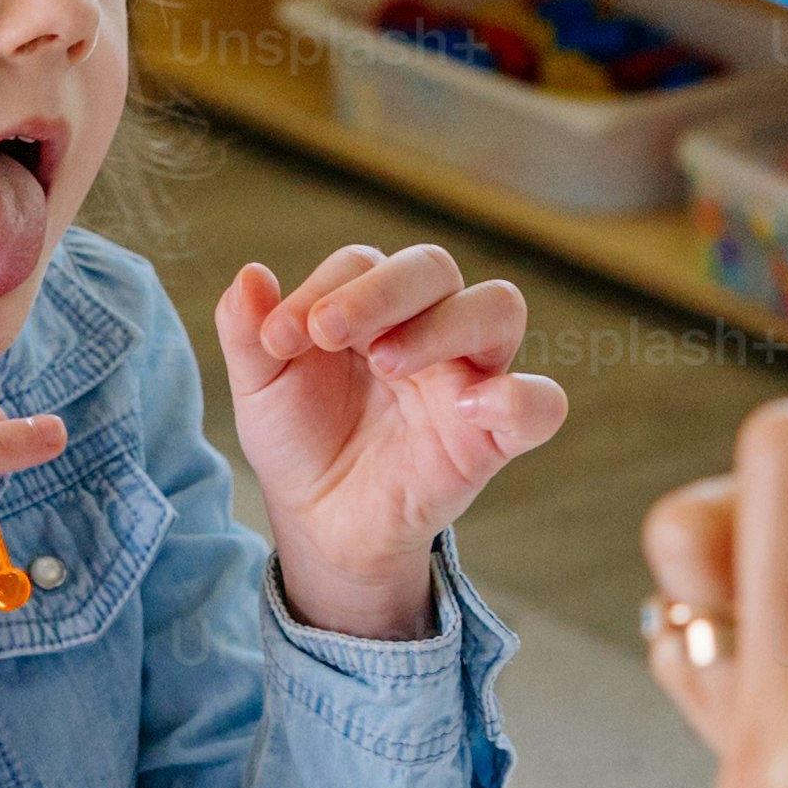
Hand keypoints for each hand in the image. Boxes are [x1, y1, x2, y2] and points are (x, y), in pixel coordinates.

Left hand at [221, 245, 569, 641]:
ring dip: (443, 323)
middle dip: (381, 290)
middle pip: (435, 267)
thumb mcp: (260, 387)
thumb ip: (246, 331)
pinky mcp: (492, 437)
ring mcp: (467, 377)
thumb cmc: (301, 440)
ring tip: (386, 363)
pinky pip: (541, 405)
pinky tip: (466, 408)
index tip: (278, 339)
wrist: (320, 524)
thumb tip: (249, 276)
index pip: (363, 263)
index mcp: (372, 308)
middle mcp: (428, 327)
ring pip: (498, 308)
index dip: (321, 288)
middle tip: (328, 332)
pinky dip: (520, 398)